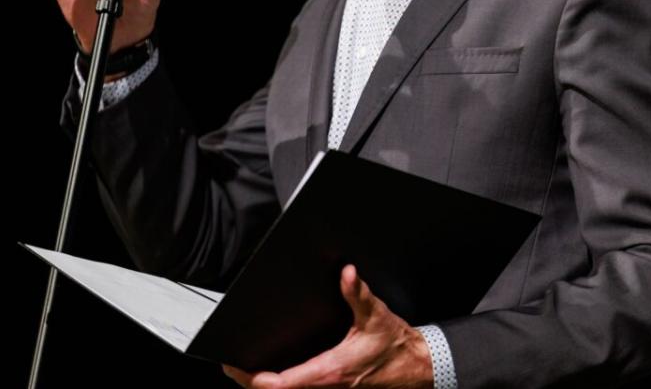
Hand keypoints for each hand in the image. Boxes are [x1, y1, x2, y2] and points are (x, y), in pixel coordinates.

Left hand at [221, 264, 433, 388]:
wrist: (417, 368)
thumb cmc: (396, 348)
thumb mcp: (376, 317)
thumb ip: (358, 294)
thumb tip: (347, 273)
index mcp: (329, 372)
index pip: (280, 384)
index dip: (253, 378)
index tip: (235, 367)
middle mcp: (326, 387)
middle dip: (252, 381)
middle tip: (233, 367)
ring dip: (268, 385)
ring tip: (248, 370)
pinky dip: (285, 385)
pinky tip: (277, 374)